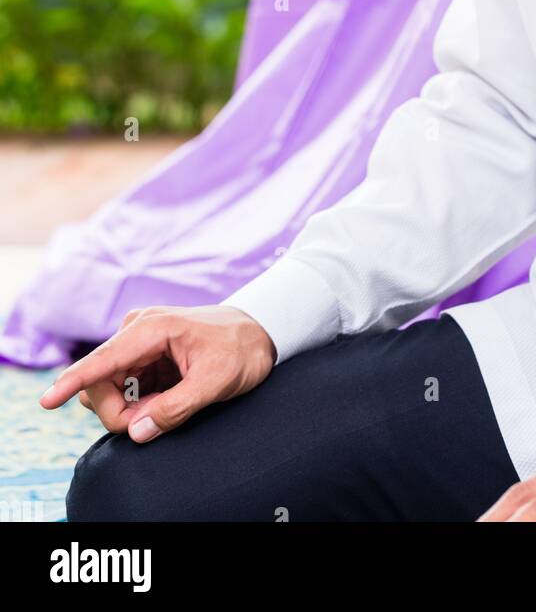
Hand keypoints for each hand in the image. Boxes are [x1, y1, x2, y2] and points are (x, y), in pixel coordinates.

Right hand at [38, 305, 276, 441]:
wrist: (263, 329)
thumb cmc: (242, 350)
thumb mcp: (216, 382)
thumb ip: (176, 409)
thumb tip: (137, 432)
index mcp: (151, 328)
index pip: (102, 360)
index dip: (71, 382)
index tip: (47, 401)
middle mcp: (138, 330)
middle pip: (103, 383)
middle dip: (120, 412)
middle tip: (153, 424)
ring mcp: (140, 343)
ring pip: (112, 388)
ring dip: (131, 408)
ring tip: (171, 406)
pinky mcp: (146, 355)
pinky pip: (127, 387)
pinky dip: (141, 402)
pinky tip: (169, 400)